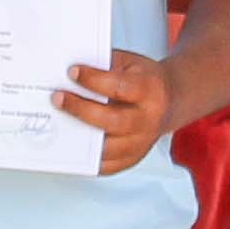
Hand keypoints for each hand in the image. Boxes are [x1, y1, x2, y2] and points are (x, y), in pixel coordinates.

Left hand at [58, 50, 175, 176]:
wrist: (171, 101)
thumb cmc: (146, 81)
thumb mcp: (131, 63)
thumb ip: (105, 66)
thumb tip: (71, 73)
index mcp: (151, 91)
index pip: (119, 88)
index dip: (93, 80)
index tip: (72, 72)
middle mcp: (148, 120)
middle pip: (112, 121)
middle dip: (81, 109)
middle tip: (58, 98)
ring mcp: (142, 143)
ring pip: (107, 148)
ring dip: (79, 136)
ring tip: (60, 122)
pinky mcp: (133, 158)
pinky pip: (106, 165)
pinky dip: (86, 157)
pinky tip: (72, 143)